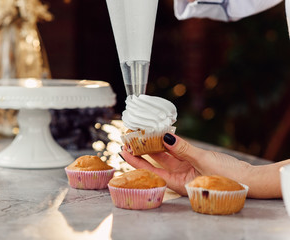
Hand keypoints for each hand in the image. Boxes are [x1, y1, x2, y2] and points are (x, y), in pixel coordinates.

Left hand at [120, 133, 250, 195]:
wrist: (249, 180)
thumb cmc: (228, 177)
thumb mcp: (203, 161)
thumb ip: (183, 149)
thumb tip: (165, 138)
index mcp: (178, 183)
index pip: (151, 171)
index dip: (136, 161)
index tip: (123, 151)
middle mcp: (179, 176)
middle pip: (156, 162)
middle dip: (142, 149)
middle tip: (130, 137)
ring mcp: (186, 169)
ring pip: (165, 155)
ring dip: (154, 144)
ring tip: (142, 133)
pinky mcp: (193, 161)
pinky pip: (178, 151)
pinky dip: (170, 143)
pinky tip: (162, 134)